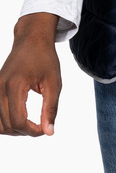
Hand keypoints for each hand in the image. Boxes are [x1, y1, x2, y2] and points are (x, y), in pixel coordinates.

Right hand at [0, 13, 61, 136]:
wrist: (31, 40)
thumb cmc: (45, 59)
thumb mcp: (54, 83)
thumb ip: (50, 108)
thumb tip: (49, 132)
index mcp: (15, 86)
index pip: (17, 121)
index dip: (32, 131)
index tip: (44, 129)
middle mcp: (0, 88)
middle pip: (7, 125)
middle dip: (25, 132)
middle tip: (41, 127)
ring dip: (14, 130)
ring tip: (31, 124)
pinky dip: (6, 122)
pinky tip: (21, 118)